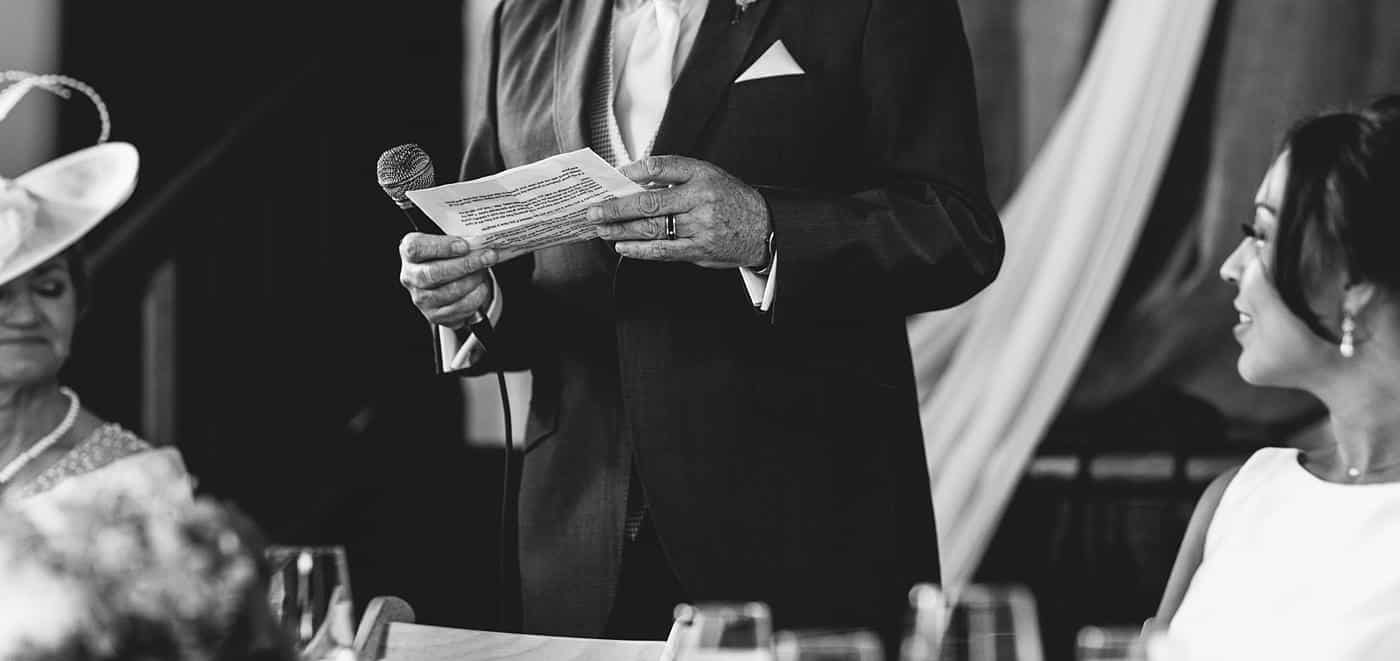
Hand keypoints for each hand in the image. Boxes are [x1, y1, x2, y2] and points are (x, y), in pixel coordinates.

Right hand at [398, 233, 497, 328]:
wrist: (446, 282)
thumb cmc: (447, 257)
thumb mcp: (449, 242)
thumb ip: (461, 240)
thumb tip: (484, 242)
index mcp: (409, 252)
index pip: (416, 248)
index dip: (441, 247)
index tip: (464, 245)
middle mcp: (410, 276)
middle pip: (433, 273)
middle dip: (465, 265)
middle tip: (486, 257)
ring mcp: (421, 298)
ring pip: (448, 292)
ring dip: (473, 281)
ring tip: (484, 271)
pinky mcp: (434, 314)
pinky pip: (458, 308)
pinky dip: (476, 296)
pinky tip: (481, 286)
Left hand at [588, 156, 771, 268]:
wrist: (763, 227)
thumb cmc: (729, 199)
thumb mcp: (708, 177)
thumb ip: (675, 179)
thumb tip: (632, 184)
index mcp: (701, 173)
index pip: (660, 166)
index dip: (632, 170)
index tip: (613, 175)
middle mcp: (700, 198)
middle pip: (649, 202)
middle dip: (616, 207)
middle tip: (593, 210)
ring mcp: (699, 225)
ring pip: (651, 228)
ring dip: (621, 230)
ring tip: (601, 229)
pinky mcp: (699, 249)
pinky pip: (663, 250)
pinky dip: (639, 249)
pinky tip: (622, 247)